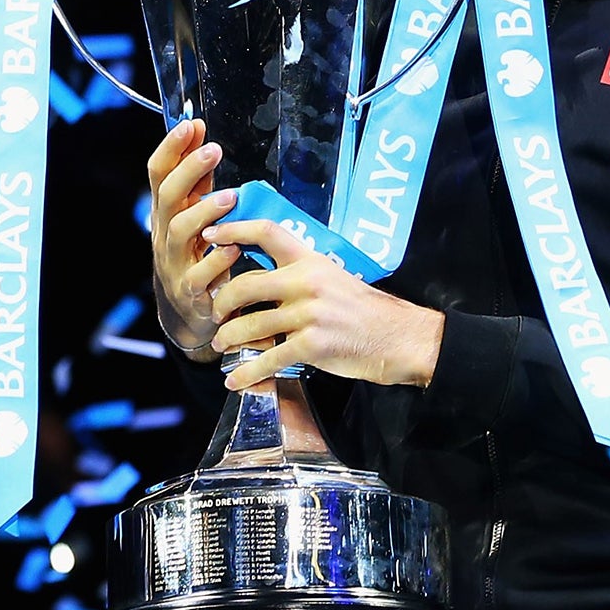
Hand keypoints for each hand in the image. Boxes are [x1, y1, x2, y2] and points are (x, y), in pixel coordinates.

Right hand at [147, 119, 243, 354]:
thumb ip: (197, 178)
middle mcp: (165, 235)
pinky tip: (234, 248)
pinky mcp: (192, 292)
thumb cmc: (195, 252)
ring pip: (179, 234)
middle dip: (188, 171)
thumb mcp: (193, 213)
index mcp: (166, 213)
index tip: (191, 124)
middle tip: (213, 150)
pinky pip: (200, 276)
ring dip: (204, 212)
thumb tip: (197, 128)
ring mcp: (175, 263)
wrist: (188, 311)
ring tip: (231, 197)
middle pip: (167, 198)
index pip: (159, 175)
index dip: (172, 149)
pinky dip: (217, 261)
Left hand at [203, 216, 443, 391]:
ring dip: (228, 338)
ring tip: (222, 344)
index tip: (211, 234)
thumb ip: (301, 276)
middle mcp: (308, 282)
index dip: (235, 230)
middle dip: (221, 301)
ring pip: (249, 325)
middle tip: (215, 312)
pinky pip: (267, 359)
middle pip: (245, 283)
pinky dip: (246, 372)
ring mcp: (309, 314)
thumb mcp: (334, 279)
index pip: (268, 232)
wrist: (398, 337)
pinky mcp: (311, 345)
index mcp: (312, 261)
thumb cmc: (364, 310)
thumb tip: (263, 280)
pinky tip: (235, 379)